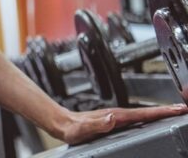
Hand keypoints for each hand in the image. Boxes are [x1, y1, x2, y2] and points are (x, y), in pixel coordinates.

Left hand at [57, 104, 187, 144]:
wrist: (63, 124)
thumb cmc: (72, 128)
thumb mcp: (83, 129)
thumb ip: (97, 124)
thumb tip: (112, 118)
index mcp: (116, 116)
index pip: (143, 114)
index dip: (162, 112)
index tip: (178, 109)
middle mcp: (118, 114)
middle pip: (148, 112)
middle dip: (167, 111)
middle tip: (184, 110)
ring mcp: (117, 117)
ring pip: (143, 115)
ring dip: (160, 114)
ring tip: (176, 114)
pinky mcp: (115, 121)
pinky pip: (137, 119)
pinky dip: (149, 118)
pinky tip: (154, 121)